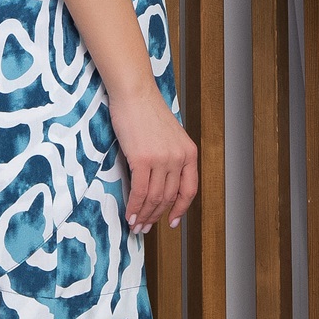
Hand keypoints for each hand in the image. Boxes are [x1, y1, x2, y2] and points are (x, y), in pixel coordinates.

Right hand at [108, 86, 197, 233]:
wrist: (134, 92)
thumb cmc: (146, 110)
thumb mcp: (168, 135)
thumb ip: (169, 156)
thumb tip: (160, 181)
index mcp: (188, 152)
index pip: (189, 190)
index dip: (181, 209)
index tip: (173, 222)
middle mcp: (178, 158)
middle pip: (169, 197)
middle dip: (156, 216)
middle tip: (145, 226)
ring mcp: (161, 159)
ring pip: (154, 198)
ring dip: (144, 215)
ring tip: (136, 224)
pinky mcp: (142, 159)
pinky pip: (140, 191)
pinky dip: (134, 206)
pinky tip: (129, 213)